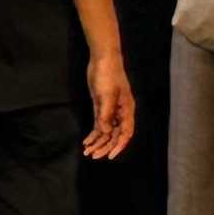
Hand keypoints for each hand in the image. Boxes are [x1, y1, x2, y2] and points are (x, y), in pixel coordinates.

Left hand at [80, 41, 135, 158]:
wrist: (102, 58)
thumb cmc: (108, 75)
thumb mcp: (107, 94)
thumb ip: (106, 114)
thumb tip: (104, 132)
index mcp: (126, 109)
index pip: (125, 133)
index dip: (119, 146)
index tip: (110, 156)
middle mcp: (120, 112)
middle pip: (114, 135)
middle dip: (104, 146)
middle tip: (93, 155)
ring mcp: (110, 110)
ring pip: (106, 131)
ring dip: (97, 142)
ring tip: (87, 151)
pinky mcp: (101, 107)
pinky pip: (99, 125)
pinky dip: (93, 134)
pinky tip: (86, 141)